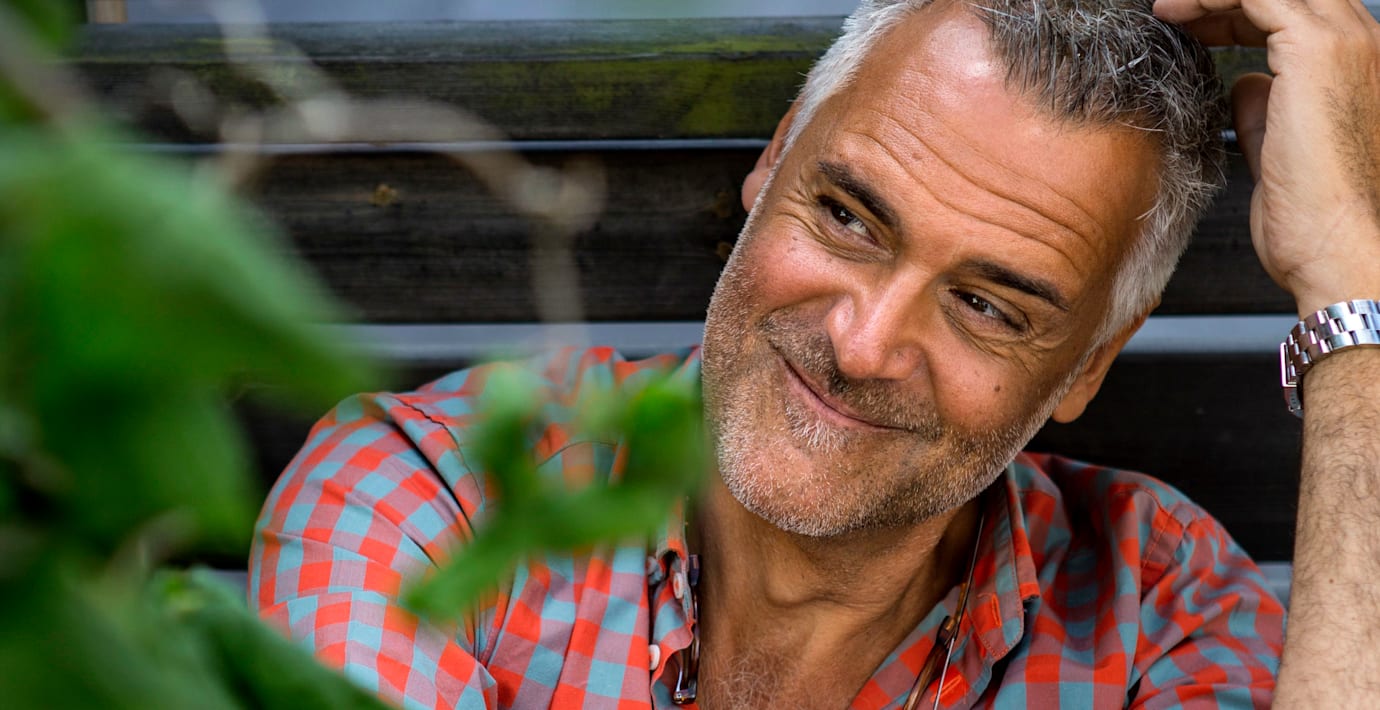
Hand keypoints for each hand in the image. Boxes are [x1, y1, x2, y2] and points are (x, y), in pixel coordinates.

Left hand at [1153, 0, 1379, 315]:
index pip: (1292, 12)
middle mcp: (1360, 42)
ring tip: (1166, 11)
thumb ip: (1263, 109)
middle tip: (1172, 14)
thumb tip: (1243, 85)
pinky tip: (1174, 13)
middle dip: (1223, 1)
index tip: (1191, 28)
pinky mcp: (1317, 49)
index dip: (1236, 14)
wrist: (1335, 245)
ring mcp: (1345, 41)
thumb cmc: (1312, 216)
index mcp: (1356, 64)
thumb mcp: (1278, 146)